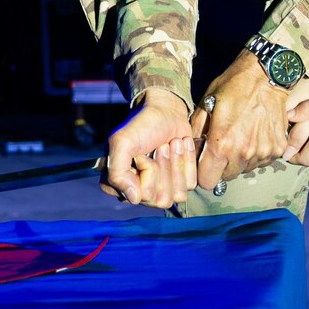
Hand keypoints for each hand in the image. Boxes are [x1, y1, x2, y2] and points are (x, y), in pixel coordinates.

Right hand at [102, 91, 197, 208]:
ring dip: (177, 163)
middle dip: (163, 166)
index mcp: (120, 185)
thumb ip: (117, 173)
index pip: (140, 196)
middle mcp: (140, 192)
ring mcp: (163, 189)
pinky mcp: (181, 182)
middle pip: (161, 199)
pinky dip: (188, 161)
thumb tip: (134, 199)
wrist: (165, 110)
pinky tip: (181, 146)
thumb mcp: (122, 142)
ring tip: (171, 144)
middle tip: (160, 145)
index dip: (145, 171)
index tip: (141, 153)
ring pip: (177, 195)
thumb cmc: (142, 125)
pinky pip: (191, 185)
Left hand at [190, 50, 293, 188]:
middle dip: (222, 166)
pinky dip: (257, 152)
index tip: (205, 161)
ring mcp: (263, 152)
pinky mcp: (278, 148)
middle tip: (223, 144)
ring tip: (241, 135)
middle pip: (227, 177)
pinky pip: (262, 160)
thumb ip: (196, 133)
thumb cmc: (233, 86)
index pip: (207, 182)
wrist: (266, 75)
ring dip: (240, 158)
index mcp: (222, 144)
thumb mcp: (206, 104)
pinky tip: (255, 133)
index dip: (203, 173)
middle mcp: (244, 153)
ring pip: (245, 169)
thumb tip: (192, 152)